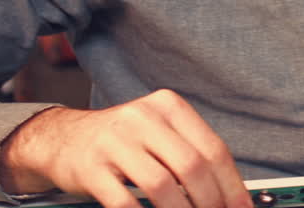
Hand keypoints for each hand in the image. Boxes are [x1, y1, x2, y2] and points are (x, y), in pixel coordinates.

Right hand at [0, 90, 251, 207]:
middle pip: (192, 166)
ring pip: (162, 185)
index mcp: (168, 106)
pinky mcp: (90, 169)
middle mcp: (143, 118)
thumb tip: (229, 191)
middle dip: (211, 201)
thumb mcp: (158, 131)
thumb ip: (191, 152)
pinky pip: (124, 201)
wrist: (62, 138)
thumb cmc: (122, 140)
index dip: (232, 184)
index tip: (242, 207)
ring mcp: (114, 142)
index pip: (212, 148)